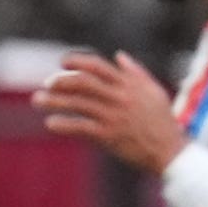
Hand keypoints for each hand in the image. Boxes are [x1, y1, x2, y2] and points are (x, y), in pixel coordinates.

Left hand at [34, 52, 185, 173]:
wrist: (170, 150)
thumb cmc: (162, 121)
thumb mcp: (154, 91)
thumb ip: (136, 72)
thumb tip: (119, 56)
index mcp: (129, 85)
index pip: (98, 66)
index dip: (77, 61)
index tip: (63, 62)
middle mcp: (120, 97)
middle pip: (83, 82)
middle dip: (61, 80)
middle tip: (47, 83)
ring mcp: (113, 117)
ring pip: (77, 104)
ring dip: (54, 101)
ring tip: (37, 100)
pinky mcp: (108, 136)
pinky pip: (80, 127)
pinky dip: (63, 124)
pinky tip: (50, 123)